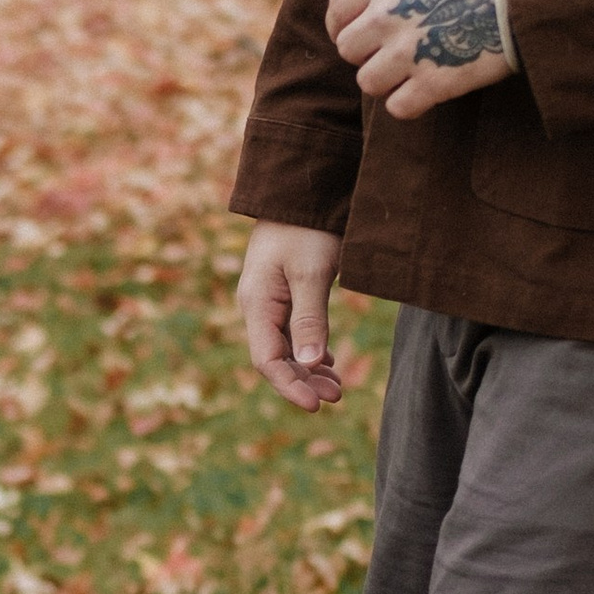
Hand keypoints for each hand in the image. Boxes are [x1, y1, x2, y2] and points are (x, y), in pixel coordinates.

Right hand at [235, 222, 345, 410]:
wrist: (301, 187)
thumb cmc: (306, 227)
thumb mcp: (311, 273)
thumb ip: (310, 320)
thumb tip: (309, 365)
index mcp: (257, 303)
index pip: (268, 360)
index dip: (291, 386)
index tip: (318, 406)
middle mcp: (257, 305)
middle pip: (275, 357)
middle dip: (303, 381)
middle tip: (336, 397)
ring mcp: (269, 298)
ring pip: (285, 346)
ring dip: (308, 368)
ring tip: (337, 386)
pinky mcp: (283, 291)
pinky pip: (291, 330)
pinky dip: (309, 349)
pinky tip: (326, 359)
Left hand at [326, 0, 514, 122]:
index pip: (336, 11)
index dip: (343, 27)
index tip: (358, 36)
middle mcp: (385, 16)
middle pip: (348, 50)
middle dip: (368, 54)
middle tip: (394, 53)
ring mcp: (407, 51)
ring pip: (368, 82)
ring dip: (388, 82)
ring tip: (413, 72)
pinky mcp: (434, 83)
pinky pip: (398, 108)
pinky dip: (410, 105)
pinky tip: (428, 92)